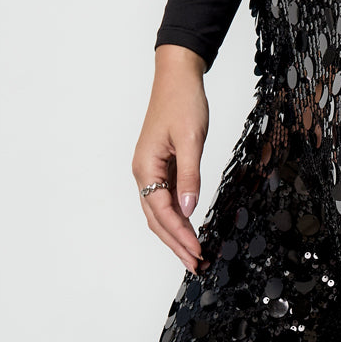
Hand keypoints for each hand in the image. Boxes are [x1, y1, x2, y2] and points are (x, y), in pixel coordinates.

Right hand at [132, 44, 209, 273]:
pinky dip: (179, 218)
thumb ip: (190, 176)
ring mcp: (151, 171)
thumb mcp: (191, 139)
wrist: (178, 76)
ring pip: (160, 213)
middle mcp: (143, 173)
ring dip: (176, 235)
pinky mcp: (162, 167)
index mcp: (145, 168)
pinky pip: (167, 200)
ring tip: (194, 255)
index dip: (180, 236)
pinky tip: (191, 229)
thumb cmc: (182, 102)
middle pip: (157, 220)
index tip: (197, 253)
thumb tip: (189, 210)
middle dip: (176, 244)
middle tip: (196, 266)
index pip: (162, 212)